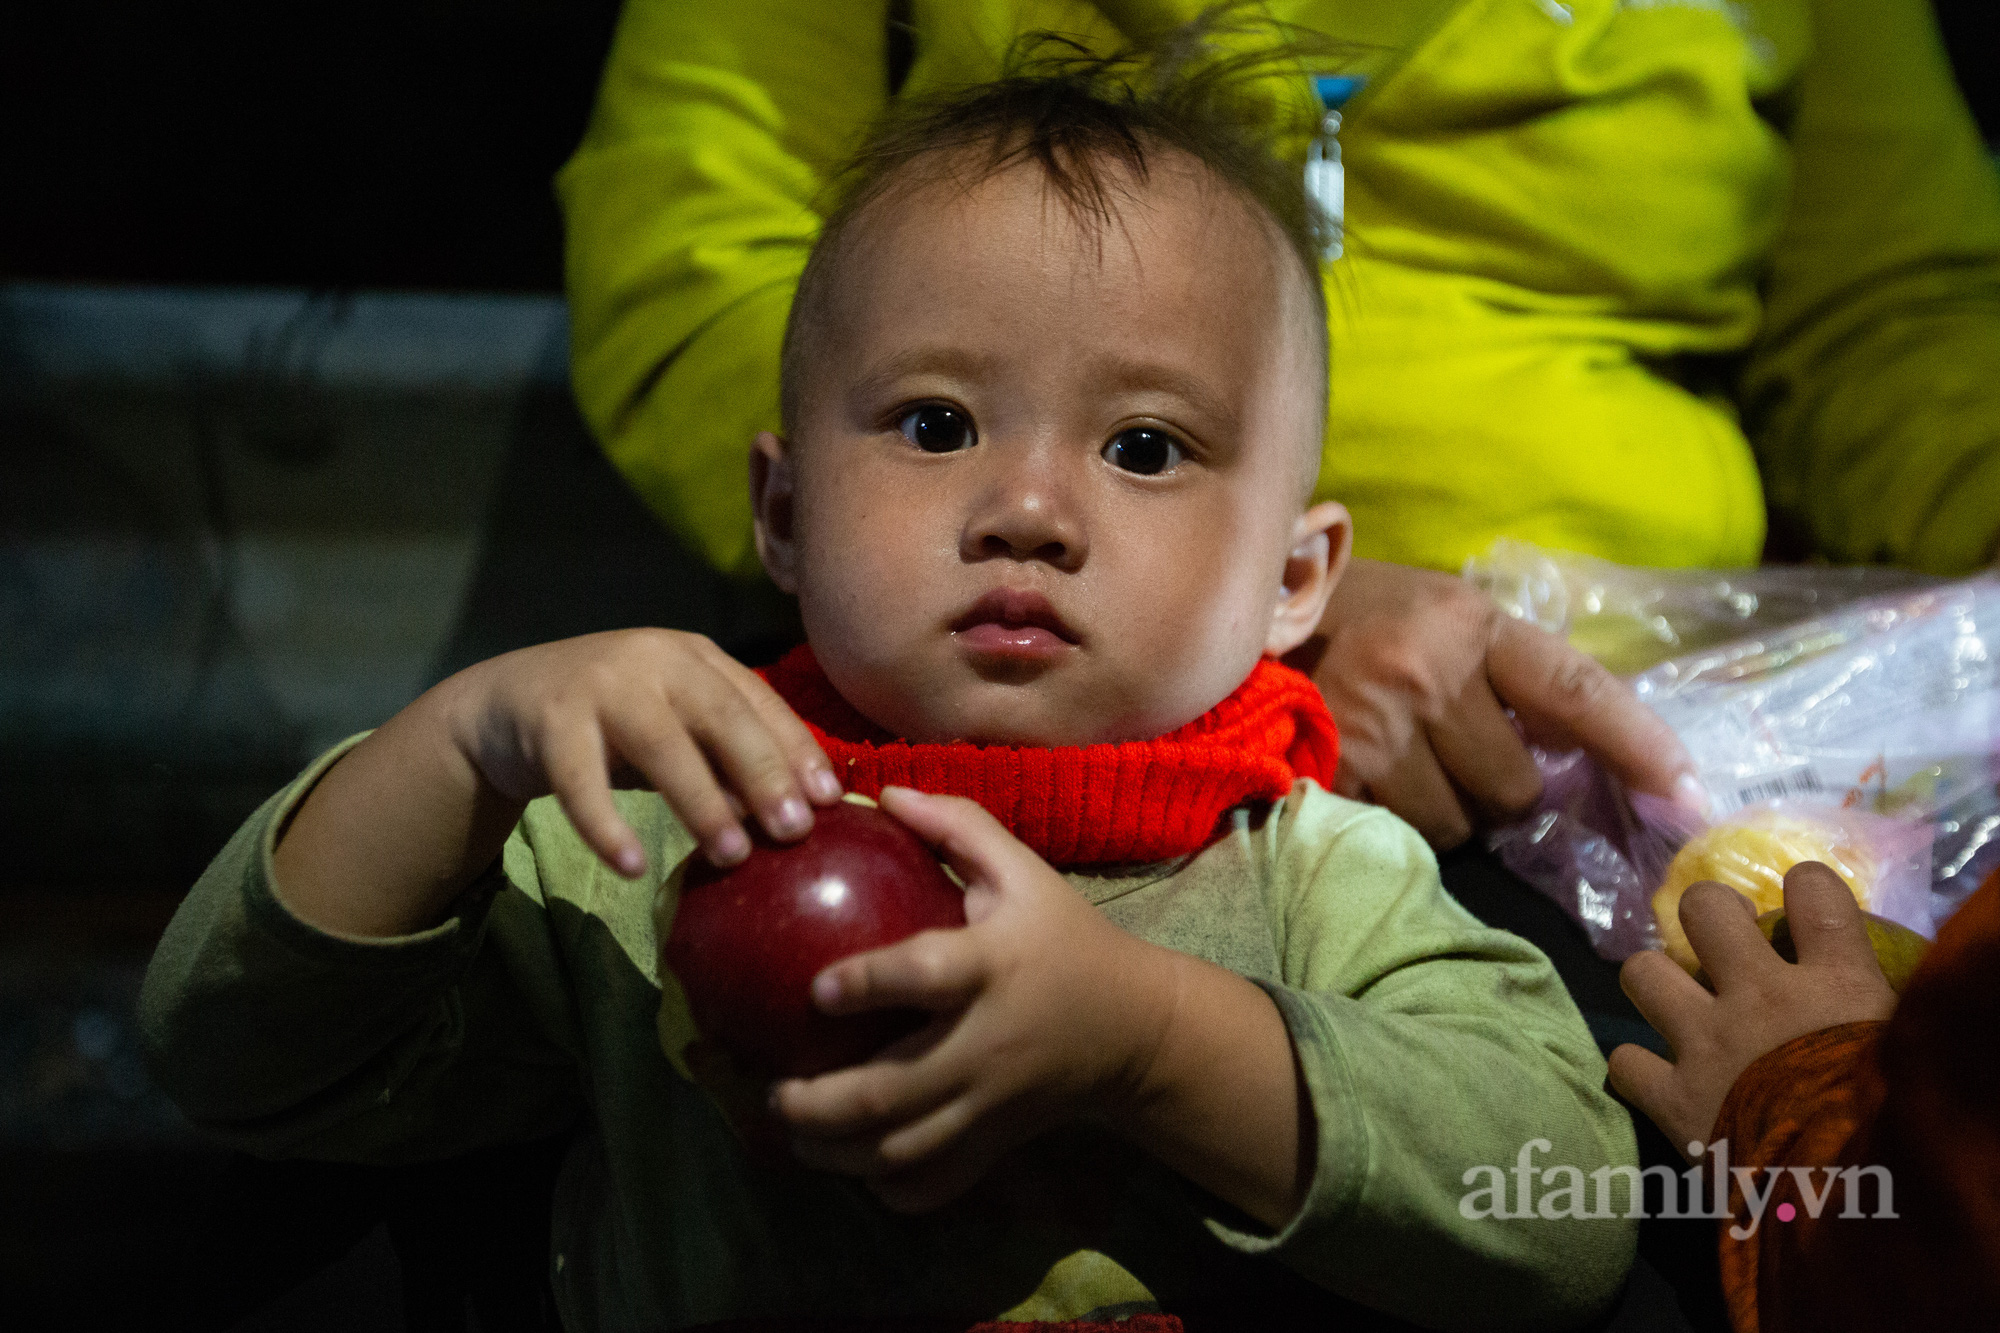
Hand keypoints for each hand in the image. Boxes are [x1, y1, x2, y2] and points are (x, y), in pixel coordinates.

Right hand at [445, 629, 841, 871]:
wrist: (505, 702)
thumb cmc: (613, 722)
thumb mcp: (675, 727)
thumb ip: (726, 758)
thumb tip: (797, 816)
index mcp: (695, 657)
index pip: (758, 701)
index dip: (796, 749)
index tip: (830, 801)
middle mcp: (653, 660)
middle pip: (720, 715)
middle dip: (763, 773)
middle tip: (794, 831)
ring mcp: (599, 685)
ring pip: (660, 745)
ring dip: (700, 802)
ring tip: (730, 856)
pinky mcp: (549, 720)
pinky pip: (581, 781)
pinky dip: (607, 825)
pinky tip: (632, 866)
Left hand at [769, 786, 1177, 1212]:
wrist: (1133, 1029)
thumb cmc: (1065, 938)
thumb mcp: (1022, 871)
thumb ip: (955, 826)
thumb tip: (879, 791)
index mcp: (991, 967)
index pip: (923, 977)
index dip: (865, 984)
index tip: (816, 990)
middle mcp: (985, 1044)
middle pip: (893, 1093)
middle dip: (819, 1104)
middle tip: (771, 1088)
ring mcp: (988, 1105)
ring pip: (899, 1151)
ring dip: (833, 1152)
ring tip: (790, 1130)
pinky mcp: (993, 1144)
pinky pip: (931, 1183)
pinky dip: (885, 1185)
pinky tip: (850, 1165)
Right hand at [1288, 556, 1700, 848]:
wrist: (1223, 614)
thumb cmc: (1339, 614)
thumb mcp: (1429, 614)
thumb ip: (1498, 670)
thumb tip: (1577, 755)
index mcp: (1464, 620)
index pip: (1574, 690)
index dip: (1639, 745)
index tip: (1688, 796)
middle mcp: (1423, 670)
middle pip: (1514, 787)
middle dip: (1493, 788)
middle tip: (1446, 752)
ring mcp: (1371, 726)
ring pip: (1455, 825)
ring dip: (1436, 811)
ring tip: (1390, 761)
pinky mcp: (1325, 776)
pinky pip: (1394, 836)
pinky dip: (1385, 824)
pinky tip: (1358, 781)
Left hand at [1607, 863, 1897, 1155]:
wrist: (1854, 1200)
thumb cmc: (1900, 1127)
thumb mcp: (1908, 1052)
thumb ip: (1877, 1014)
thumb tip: (1873, 999)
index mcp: (1836, 984)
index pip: (1815, 892)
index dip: (1805, 886)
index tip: (1803, 899)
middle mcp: (1760, 997)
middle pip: (1704, 908)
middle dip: (1710, 914)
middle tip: (1723, 942)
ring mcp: (1707, 1043)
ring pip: (1643, 971)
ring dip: (1658, 983)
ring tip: (1679, 1001)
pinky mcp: (1673, 1099)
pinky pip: (1624, 1064)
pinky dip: (1636, 1069)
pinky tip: (1657, 1079)